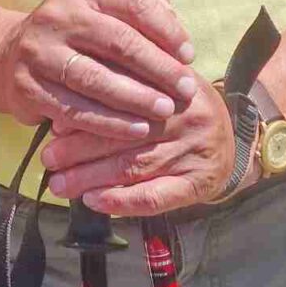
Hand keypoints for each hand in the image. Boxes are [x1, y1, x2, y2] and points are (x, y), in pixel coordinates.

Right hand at [0, 0, 197, 139]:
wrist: (10, 57)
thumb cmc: (77, 33)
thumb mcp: (104, 7)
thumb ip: (143, 4)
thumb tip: (176, 23)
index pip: (134, 3)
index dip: (167, 30)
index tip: (189, 55)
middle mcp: (56, 15)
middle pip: (119, 42)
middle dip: (158, 68)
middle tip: (185, 89)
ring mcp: (38, 52)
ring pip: (97, 79)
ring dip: (137, 98)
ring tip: (166, 111)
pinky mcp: (27, 87)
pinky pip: (76, 109)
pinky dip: (110, 122)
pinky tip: (137, 129)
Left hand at [39, 74, 234, 216]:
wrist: (237, 142)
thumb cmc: (185, 113)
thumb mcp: (165, 85)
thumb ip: (127, 84)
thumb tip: (71, 100)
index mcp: (173, 87)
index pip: (124, 99)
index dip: (87, 112)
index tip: (56, 125)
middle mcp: (186, 118)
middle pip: (124, 135)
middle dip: (79, 149)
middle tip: (49, 158)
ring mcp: (193, 153)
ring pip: (133, 168)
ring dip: (90, 178)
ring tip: (59, 184)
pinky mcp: (197, 185)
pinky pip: (155, 197)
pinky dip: (122, 201)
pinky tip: (95, 202)